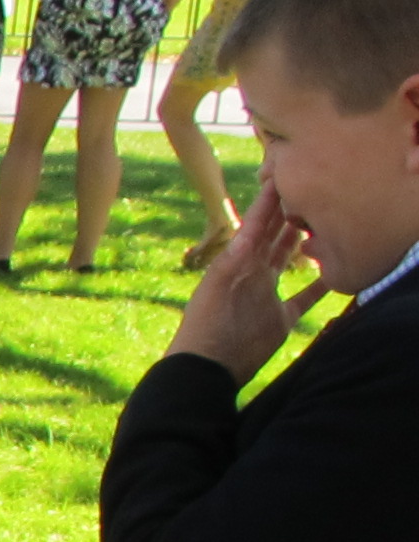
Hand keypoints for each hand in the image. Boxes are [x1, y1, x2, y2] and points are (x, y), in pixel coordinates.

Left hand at [166, 172, 330, 384]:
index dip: (268, 202)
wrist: (206, 366)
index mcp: (238, 262)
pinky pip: (305, 298)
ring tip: (319, 219)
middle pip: (275, 237)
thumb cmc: (207, 326)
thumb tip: (248, 233)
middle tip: (306, 188)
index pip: (258, 225)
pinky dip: (320, 286)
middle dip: (288, 213)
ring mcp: (267, 295)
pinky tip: (334, 272)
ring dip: (302, 241)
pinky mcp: (281, 319)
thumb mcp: (217, 287)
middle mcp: (254, 273)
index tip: (280, 175)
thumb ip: (233, 261)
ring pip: (289, 261)